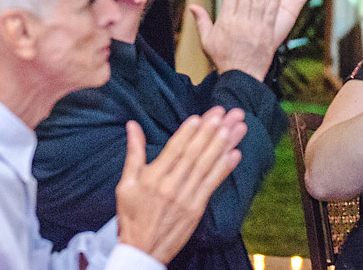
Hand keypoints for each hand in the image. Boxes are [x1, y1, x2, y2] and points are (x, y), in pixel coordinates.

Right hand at [115, 107, 244, 262]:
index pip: (175, 149)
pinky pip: (212, 185)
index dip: (189, 132)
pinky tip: (235, 154)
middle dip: (211, 132)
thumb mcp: (126, 183)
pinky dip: (224, 169)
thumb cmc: (131, 216)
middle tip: (226, 114)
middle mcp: (172, 186)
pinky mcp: (197, 209)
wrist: (142, 249)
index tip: (201, 116)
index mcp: (154, 178)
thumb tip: (132, 125)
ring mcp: (187, 198)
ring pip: (207, 166)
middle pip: (195, 154)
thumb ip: (133, 153)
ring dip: (223, 145)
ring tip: (236, 127)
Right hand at [191, 0, 280, 78]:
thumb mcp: (207, 41)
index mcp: (226, 21)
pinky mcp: (268, 33)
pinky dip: (273, 0)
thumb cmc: (223, 59)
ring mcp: (256, 27)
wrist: (242, 77)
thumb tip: (192, 6)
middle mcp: (241, 21)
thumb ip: (202, 21)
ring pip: (259, 0)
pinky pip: (271, 13)